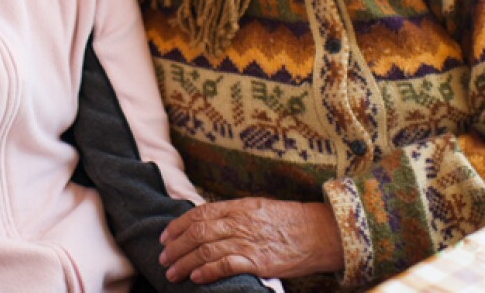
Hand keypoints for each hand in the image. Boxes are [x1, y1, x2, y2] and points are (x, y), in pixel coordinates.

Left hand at [159, 198, 342, 283]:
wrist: (321, 233)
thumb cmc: (292, 222)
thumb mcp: (261, 209)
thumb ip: (236, 215)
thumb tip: (209, 223)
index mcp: (240, 207)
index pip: (200, 212)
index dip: (178, 224)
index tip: (165, 236)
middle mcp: (241, 221)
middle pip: (198, 232)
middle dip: (175, 246)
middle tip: (162, 257)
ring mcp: (250, 241)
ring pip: (206, 249)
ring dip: (184, 262)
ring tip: (171, 273)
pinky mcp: (259, 261)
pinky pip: (226, 265)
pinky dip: (207, 272)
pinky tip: (195, 278)